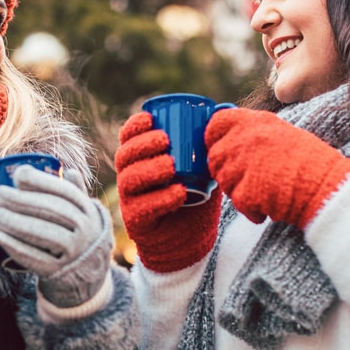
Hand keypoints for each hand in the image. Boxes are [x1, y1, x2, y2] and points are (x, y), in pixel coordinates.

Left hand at [0, 166, 112, 307]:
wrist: (87, 276)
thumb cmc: (76, 236)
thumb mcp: (82, 215)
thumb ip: (75, 193)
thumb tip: (69, 170)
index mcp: (88, 211)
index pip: (65, 192)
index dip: (41, 181)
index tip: (17, 176)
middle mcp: (86, 231)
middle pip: (52, 211)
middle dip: (20, 200)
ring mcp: (74, 253)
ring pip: (43, 233)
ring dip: (14, 222)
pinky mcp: (58, 272)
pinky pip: (34, 258)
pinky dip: (12, 246)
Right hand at [114, 112, 221, 272]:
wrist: (191, 238)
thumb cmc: (195, 197)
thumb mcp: (202, 168)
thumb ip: (208, 144)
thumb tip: (224, 111)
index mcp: (140, 160)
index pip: (128, 138)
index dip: (134, 126)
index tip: (150, 118)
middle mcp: (130, 177)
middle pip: (124, 156)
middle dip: (142, 145)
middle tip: (165, 140)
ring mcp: (130, 200)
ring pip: (130, 180)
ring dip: (150, 169)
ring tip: (171, 165)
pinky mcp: (137, 222)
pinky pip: (143, 208)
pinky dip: (161, 199)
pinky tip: (178, 193)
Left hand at [205, 109, 349, 228]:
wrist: (327, 186)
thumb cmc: (311, 163)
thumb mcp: (282, 134)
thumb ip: (254, 134)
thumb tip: (230, 141)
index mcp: (255, 121)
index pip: (216, 123)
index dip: (213, 138)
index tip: (220, 148)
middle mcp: (245, 138)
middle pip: (215, 157)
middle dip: (227, 172)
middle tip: (249, 180)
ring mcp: (243, 164)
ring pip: (224, 181)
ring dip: (239, 191)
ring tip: (265, 192)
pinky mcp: (245, 190)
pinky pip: (237, 202)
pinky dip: (251, 210)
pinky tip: (269, 207)